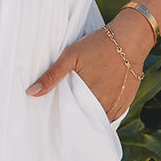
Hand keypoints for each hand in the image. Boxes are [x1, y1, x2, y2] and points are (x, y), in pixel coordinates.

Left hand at [26, 26, 145, 122]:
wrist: (130, 38)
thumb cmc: (98, 45)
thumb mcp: (71, 56)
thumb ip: (52, 76)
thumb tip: (31, 93)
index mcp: (88, 97)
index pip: (73, 120)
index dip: (66, 120)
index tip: (59, 119)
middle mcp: (104, 105)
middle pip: (87, 121)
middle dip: (78, 120)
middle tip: (69, 115)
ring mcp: (117, 105)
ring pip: (100, 120)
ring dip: (91, 118)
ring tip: (81, 112)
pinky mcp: (126, 102)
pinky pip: (113, 116)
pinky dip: (104, 114)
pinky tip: (96, 107)